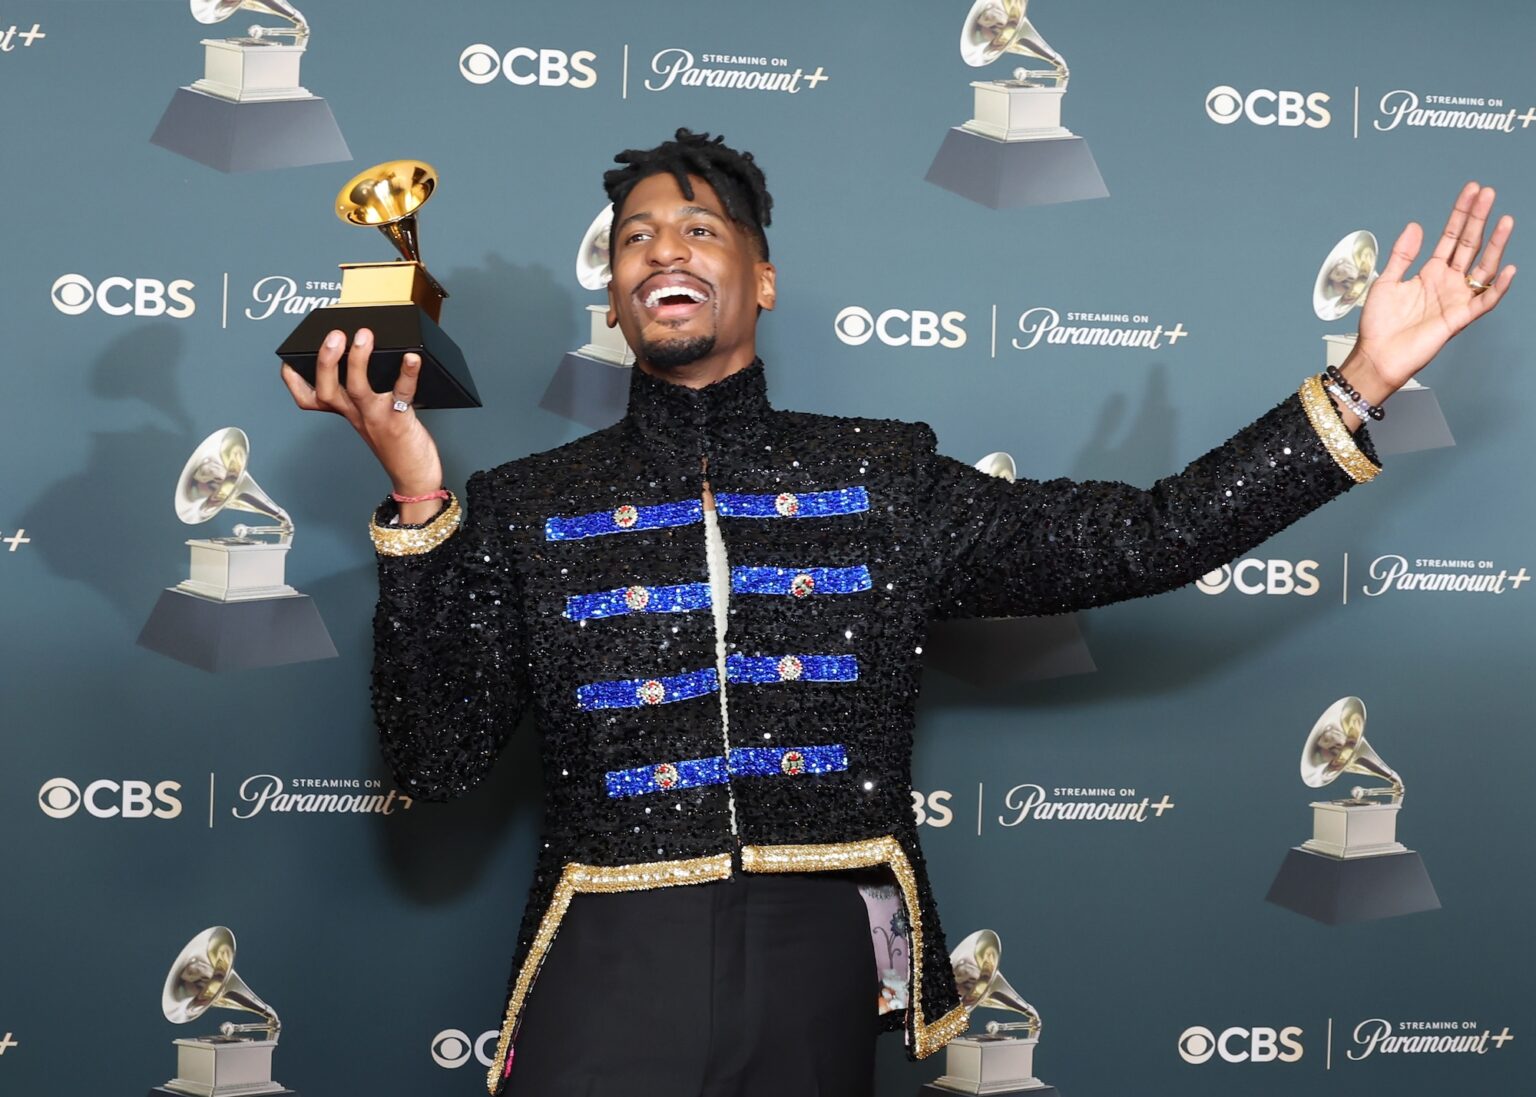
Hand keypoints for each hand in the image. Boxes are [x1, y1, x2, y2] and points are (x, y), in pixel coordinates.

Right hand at [280, 329, 444, 514]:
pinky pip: (402, 393)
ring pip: (357, 388)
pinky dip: (407, 374)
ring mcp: (376, 417)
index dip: (294, 382)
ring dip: (358, 361)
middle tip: (333, 335)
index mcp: (347, 413)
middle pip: (327, 390)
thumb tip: (369, 358)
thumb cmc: (399, 447)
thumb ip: (368, 394)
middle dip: (325, 361)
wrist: (415, 479)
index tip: (288, 363)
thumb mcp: (373, 418)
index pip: (310, 399)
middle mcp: (357, 414)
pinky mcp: (399, 420)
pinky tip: (412, 358)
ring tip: (363, 336)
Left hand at [1351, 181, 1515, 394]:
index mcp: (1430, 272)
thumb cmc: (1378, 325)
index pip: (1451, 237)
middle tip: (1488, 193)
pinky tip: (1507, 269)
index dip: (1461, 214)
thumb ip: (1402, 255)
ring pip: (1483, 267)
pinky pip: (1484, 301)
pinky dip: (1497, 287)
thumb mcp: (1386, 282)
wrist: (1376, 355)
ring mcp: (1456, 299)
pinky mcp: (1459, 318)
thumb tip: (1416, 226)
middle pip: (1470, 245)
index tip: (1471, 190)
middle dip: (1479, 219)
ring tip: (1506, 221)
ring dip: (1496, 245)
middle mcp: (1448, 282)